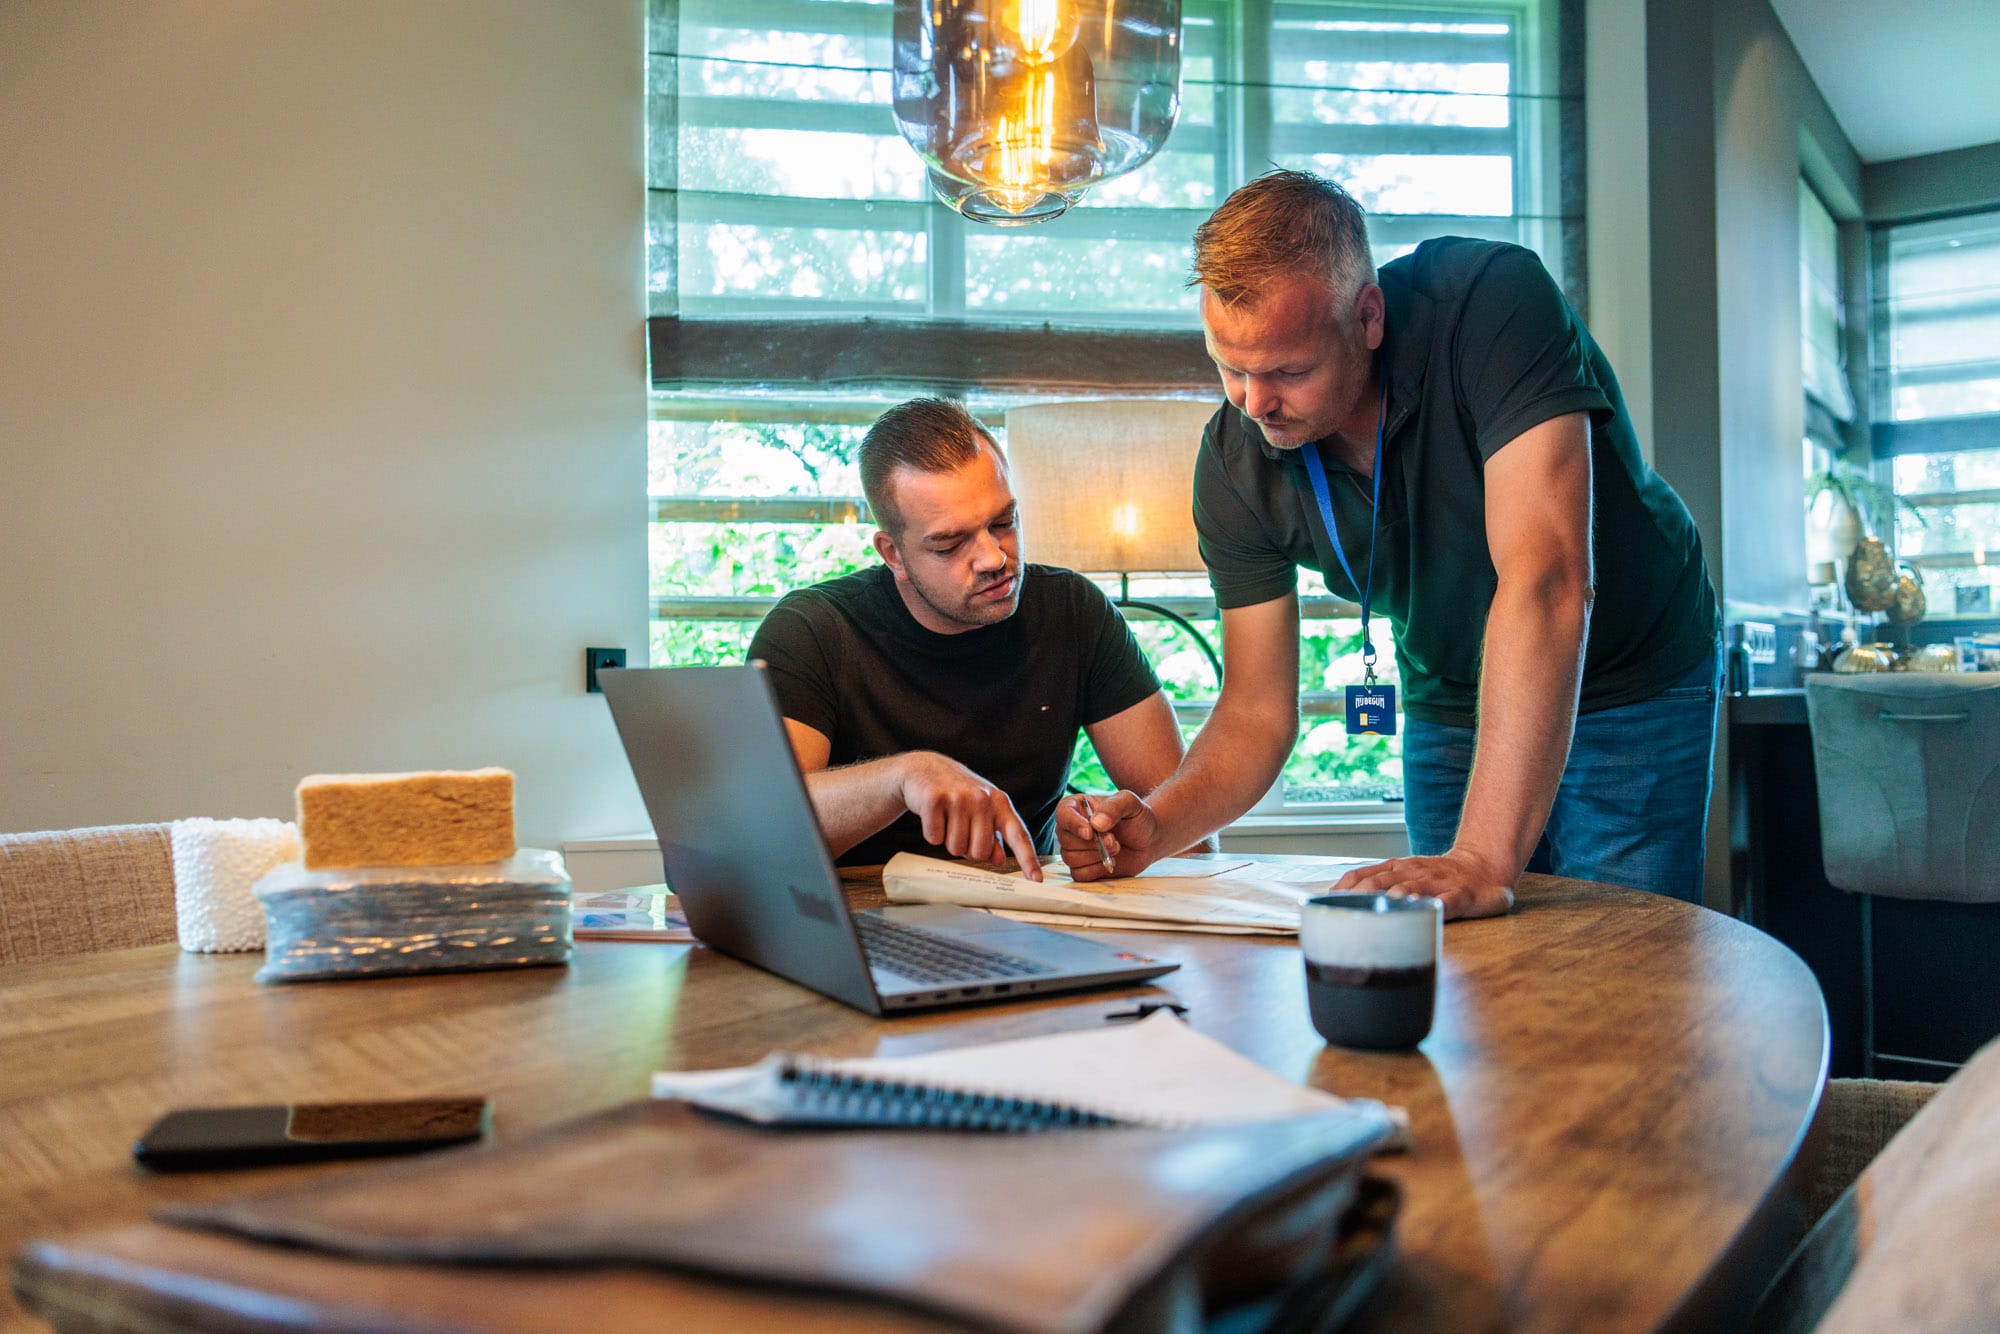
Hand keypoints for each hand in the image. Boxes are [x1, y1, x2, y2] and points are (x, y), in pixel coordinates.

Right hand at [897, 753, 1042, 880]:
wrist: (924, 767)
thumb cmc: (957, 791)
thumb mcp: (981, 808)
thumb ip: (993, 834)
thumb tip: (999, 859)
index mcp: (999, 802)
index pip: (1018, 835)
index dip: (1028, 859)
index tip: (1037, 880)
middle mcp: (982, 799)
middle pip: (980, 852)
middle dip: (968, 850)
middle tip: (960, 829)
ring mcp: (958, 798)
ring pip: (956, 849)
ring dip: (948, 841)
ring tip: (947, 819)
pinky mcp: (935, 800)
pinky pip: (935, 838)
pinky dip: (931, 833)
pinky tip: (933, 815)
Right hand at [1055, 789, 1160, 880]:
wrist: (1148, 839)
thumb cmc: (1137, 817)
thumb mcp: (1130, 803)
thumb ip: (1113, 807)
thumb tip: (1096, 824)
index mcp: (1077, 807)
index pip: (1063, 814)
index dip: (1074, 825)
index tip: (1090, 832)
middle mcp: (1072, 828)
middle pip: (1065, 840)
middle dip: (1092, 844)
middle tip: (1114, 840)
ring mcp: (1076, 849)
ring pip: (1069, 858)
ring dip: (1095, 857)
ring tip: (1115, 849)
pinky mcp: (1083, 867)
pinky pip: (1078, 874)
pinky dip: (1095, 870)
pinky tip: (1109, 862)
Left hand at [1333, 847, 1516, 920]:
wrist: (1482, 867)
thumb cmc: (1438, 877)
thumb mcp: (1405, 875)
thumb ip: (1380, 885)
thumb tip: (1341, 900)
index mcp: (1397, 869)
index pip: (1364, 874)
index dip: (1344, 887)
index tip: (1324, 902)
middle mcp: (1413, 872)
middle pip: (1382, 881)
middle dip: (1362, 895)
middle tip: (1345, 911)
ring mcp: (1437, 883)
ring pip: (1412, 888)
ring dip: (1395, 898)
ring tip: (1380, 909)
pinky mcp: (1461, 896)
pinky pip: (1448, 901)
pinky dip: (1435, 906)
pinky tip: (1425, 911)